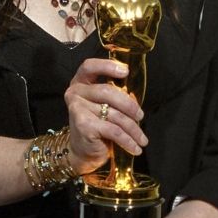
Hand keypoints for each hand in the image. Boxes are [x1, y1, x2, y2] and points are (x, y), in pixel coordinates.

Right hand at [64, 59, 147, 173]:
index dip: (107, 66)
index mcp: (80, 83)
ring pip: (114, 114)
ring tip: (142, 139)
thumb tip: (134, 98)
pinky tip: (135, 148)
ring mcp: (77, 108)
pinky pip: (113, 130)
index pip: (90, 67)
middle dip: (129, 105)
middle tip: (141, 116)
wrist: (83, 151)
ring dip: (133, 129)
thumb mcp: (106, 107)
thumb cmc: (98, 126)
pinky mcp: (83, 124)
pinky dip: (127, 140)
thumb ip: (116, 97)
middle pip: (107, 91)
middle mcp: (75, 92)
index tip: (125, 72)